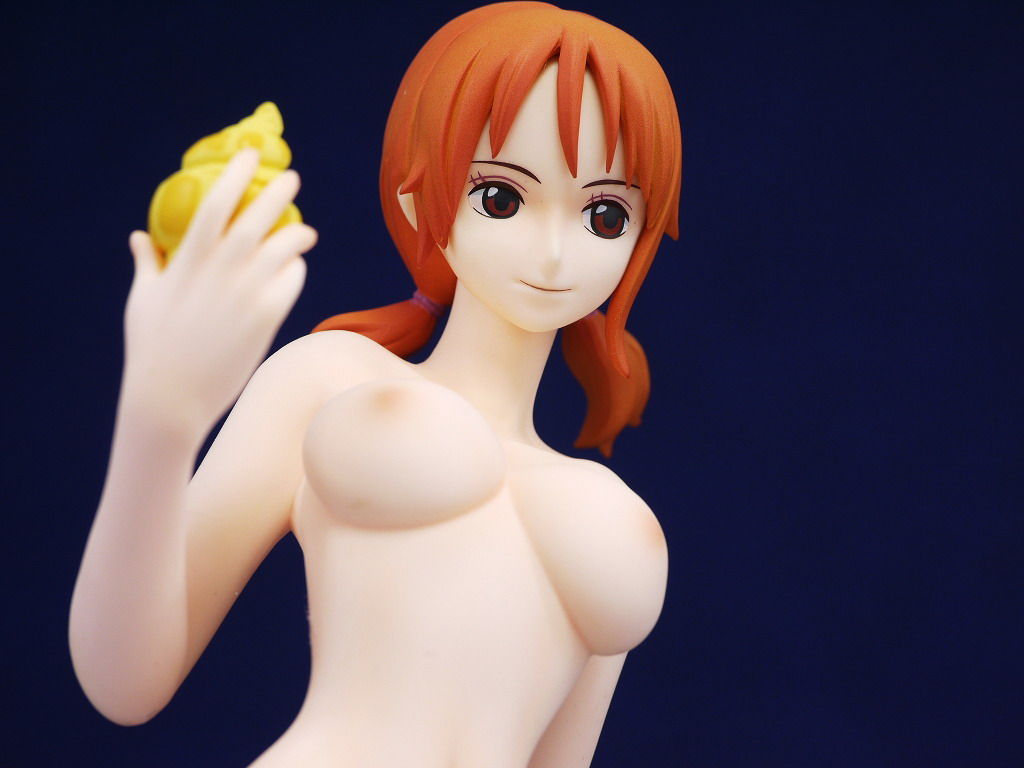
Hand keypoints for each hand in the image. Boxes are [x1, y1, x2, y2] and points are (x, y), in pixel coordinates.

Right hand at [122, 148, 316, 435]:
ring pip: (282, 250)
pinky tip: (295, 267)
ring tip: (305, 230)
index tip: (251, 156)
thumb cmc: (152, 348)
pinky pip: (290, 283)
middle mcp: (220, 273)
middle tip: (292, 177)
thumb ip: (148, 264)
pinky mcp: (265, 319)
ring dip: (297, 234)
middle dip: (277, 194)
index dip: (236, 176)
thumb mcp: (144, 300)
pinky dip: (295, 270)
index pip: (216, 205)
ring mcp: (245, 295)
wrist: (170, 397)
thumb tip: (139, 237)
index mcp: (187, 261)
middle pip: (257, 220)